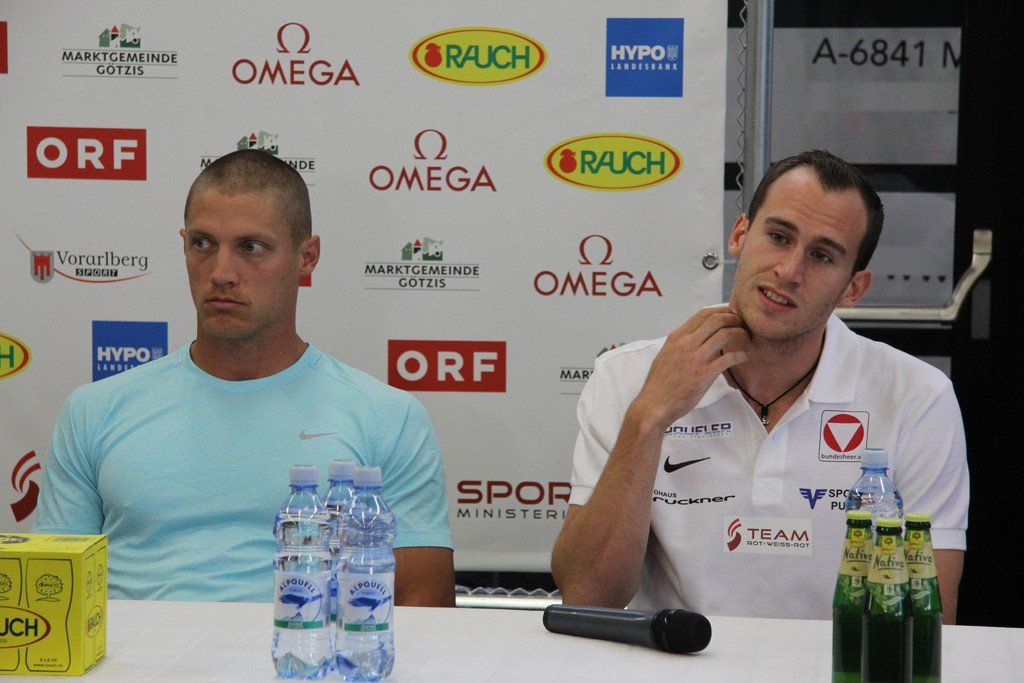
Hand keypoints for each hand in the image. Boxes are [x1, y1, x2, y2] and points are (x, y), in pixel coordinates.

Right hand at [632, 306, 749, 428]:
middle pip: (716, 319)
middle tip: (741, 324)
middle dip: (733, 318)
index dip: (720, 311)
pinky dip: (741, 355)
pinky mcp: (704, 374)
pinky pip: (729, 358)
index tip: (730, 314)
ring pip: (725, 334)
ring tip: (745, 337)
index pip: (702, 314)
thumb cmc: (659, 384)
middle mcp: (686, 343)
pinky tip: (744, 357)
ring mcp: (696, 358)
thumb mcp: (665, 355)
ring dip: (739, 333)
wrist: (654, 405)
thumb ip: (680, 345)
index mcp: (676, 337)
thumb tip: (695, 338)